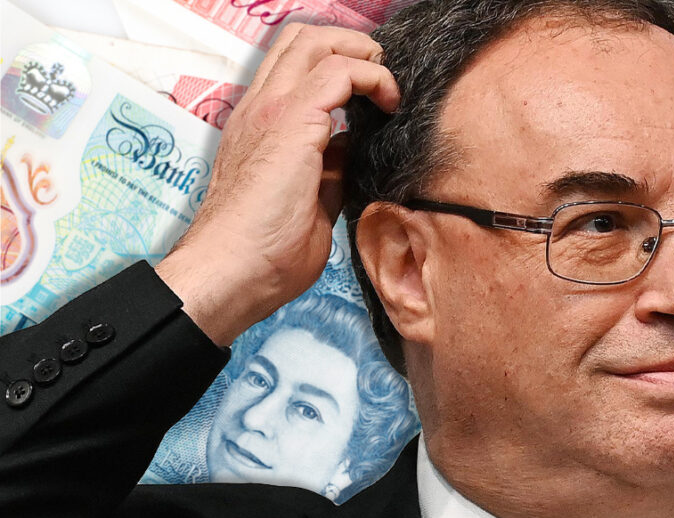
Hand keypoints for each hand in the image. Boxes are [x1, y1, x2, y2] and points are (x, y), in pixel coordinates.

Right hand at [156, 24, 398, 345]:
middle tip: (382, 77)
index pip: (293, 65)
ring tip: (387, 88)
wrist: (231, 270)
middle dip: (352, 45)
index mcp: (260, 125)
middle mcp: (261, 107)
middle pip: (303, 38)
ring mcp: (272, 109)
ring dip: (363, 54)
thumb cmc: (263, 252)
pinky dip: (372, 78)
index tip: (370, 93)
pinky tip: (388, 105)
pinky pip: (340, 71)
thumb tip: (347, 151)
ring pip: (316, 40)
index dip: (336, 62)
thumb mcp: (307, 201)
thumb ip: (326, 170)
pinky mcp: (291, 121)